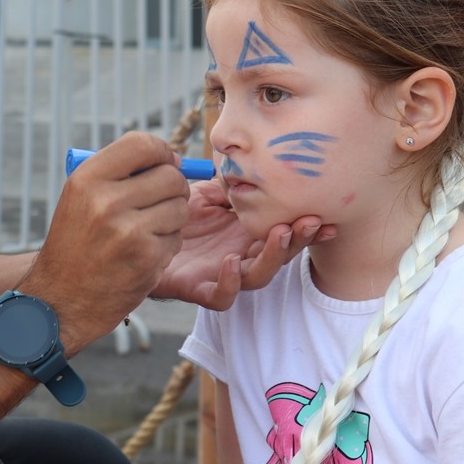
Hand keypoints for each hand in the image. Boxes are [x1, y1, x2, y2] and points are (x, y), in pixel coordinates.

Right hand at [21, 132, 190, 351]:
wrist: (60, 300)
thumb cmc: (74, 244)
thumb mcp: (80, 198)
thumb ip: (119, 173)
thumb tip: (172, 158)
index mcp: (87, 179)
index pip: (141, 144)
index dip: (161, 151)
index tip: (164, 162)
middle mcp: (107, 202)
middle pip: (170, 175)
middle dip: (173, 187)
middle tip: (160, 199)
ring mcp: (129, 232)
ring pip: (180, 208)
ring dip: (172, 217)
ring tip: (146, 229)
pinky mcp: (148, 258)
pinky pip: (177, 238)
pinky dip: (167, 245)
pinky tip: (143, 253)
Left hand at [150, 178, 334, 309]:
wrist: (136, 233)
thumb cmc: (175, 215)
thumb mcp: (208, 192)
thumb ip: (234, 183)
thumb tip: (260, 167)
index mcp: (246, 232)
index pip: (285, 231)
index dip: (307, 226)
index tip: (327, 212)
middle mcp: (240, 255)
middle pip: (280, 254)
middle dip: (299, 239)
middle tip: (311, 220)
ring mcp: (221, 274)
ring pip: (258, 276)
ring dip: (274, 256)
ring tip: (279, 232)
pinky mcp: (197, 288)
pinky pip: (221, 296)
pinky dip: (230, 283)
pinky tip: (231, 262)